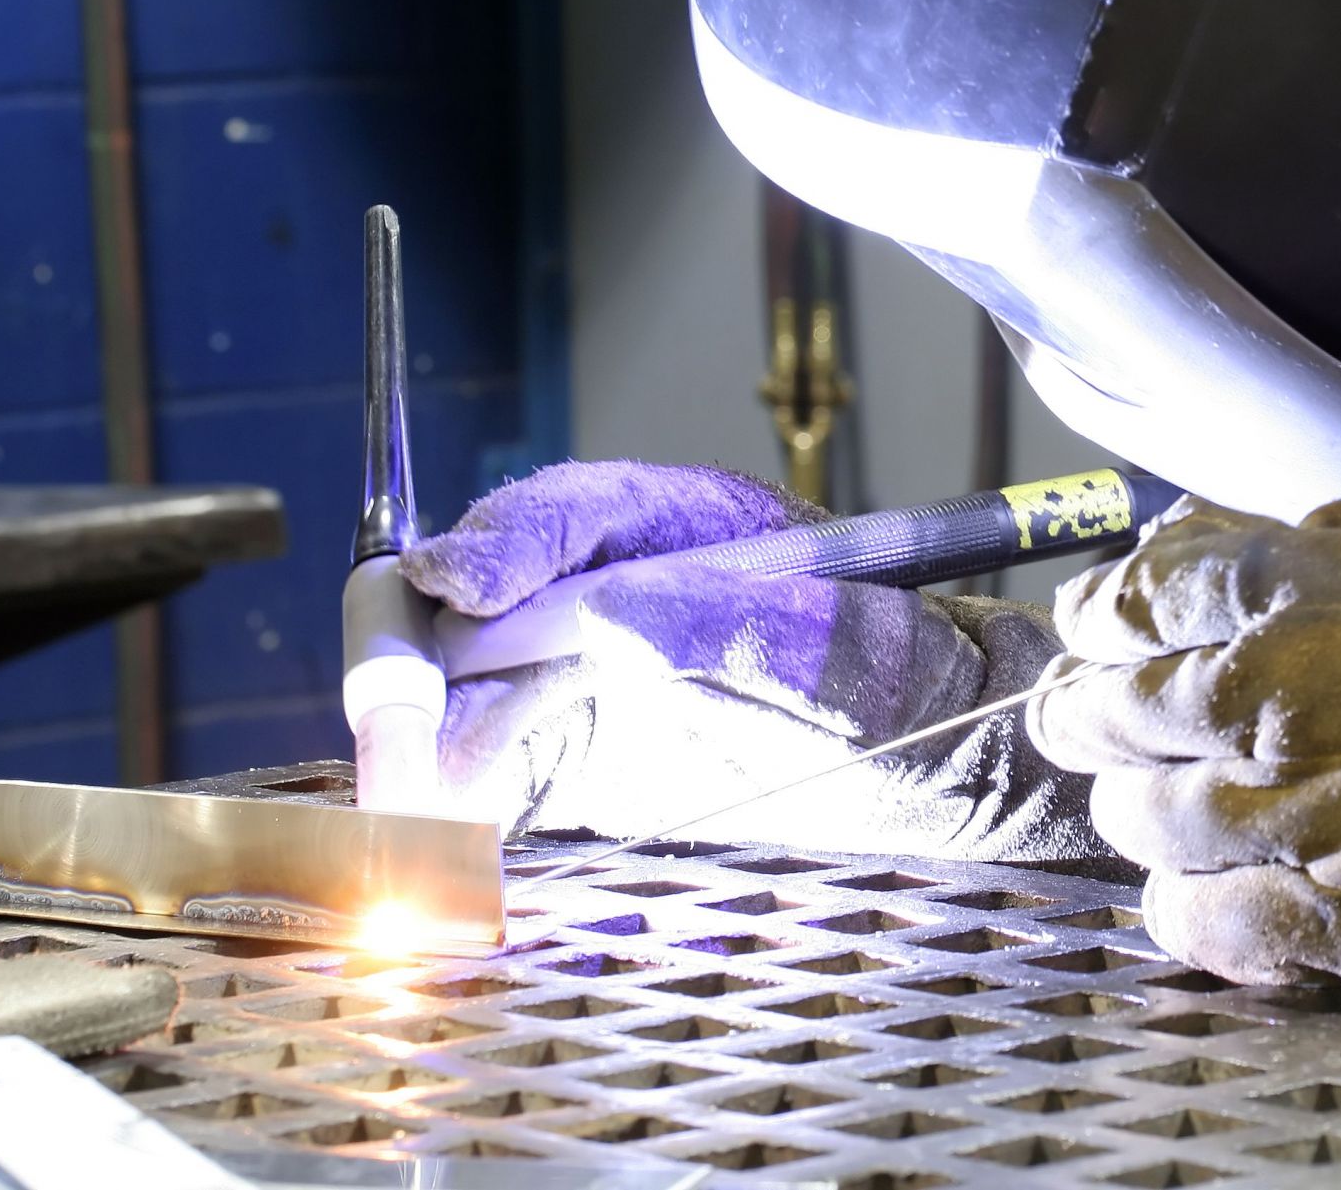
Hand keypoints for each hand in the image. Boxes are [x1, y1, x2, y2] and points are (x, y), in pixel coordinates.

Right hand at [401, 462, 1105, 862]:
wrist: (938, 768)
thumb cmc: (905, 686)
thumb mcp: (843, 654)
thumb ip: (728, 627)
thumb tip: (603, 615)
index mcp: (673, 523)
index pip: (561, 512)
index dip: (501, 545)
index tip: (461, 587)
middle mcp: (604, 584)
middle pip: (468, 594)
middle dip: (417, 648)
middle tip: (402, 720)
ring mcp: (574, 669)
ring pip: (455, 684)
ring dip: (420, 735)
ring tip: (419, 793)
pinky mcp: (565, 753)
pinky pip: (479, 764)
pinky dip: (449, 796)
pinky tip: (440, 828)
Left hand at [1027, 494, 1340, 1051]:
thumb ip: (1270, 546)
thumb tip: (1162, 548)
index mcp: (1283, 594)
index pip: (1126, 607)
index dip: (1101, 626)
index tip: (1099, 639)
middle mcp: (1269, 700)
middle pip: (1111, 718)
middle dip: (1099, 719)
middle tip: (1102, 725)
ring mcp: (1301, 816)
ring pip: (1143, 824)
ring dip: (1141, 813)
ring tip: (1169, 803)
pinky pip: (1206, 927)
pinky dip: (1186, 911)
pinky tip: (1199, 893)